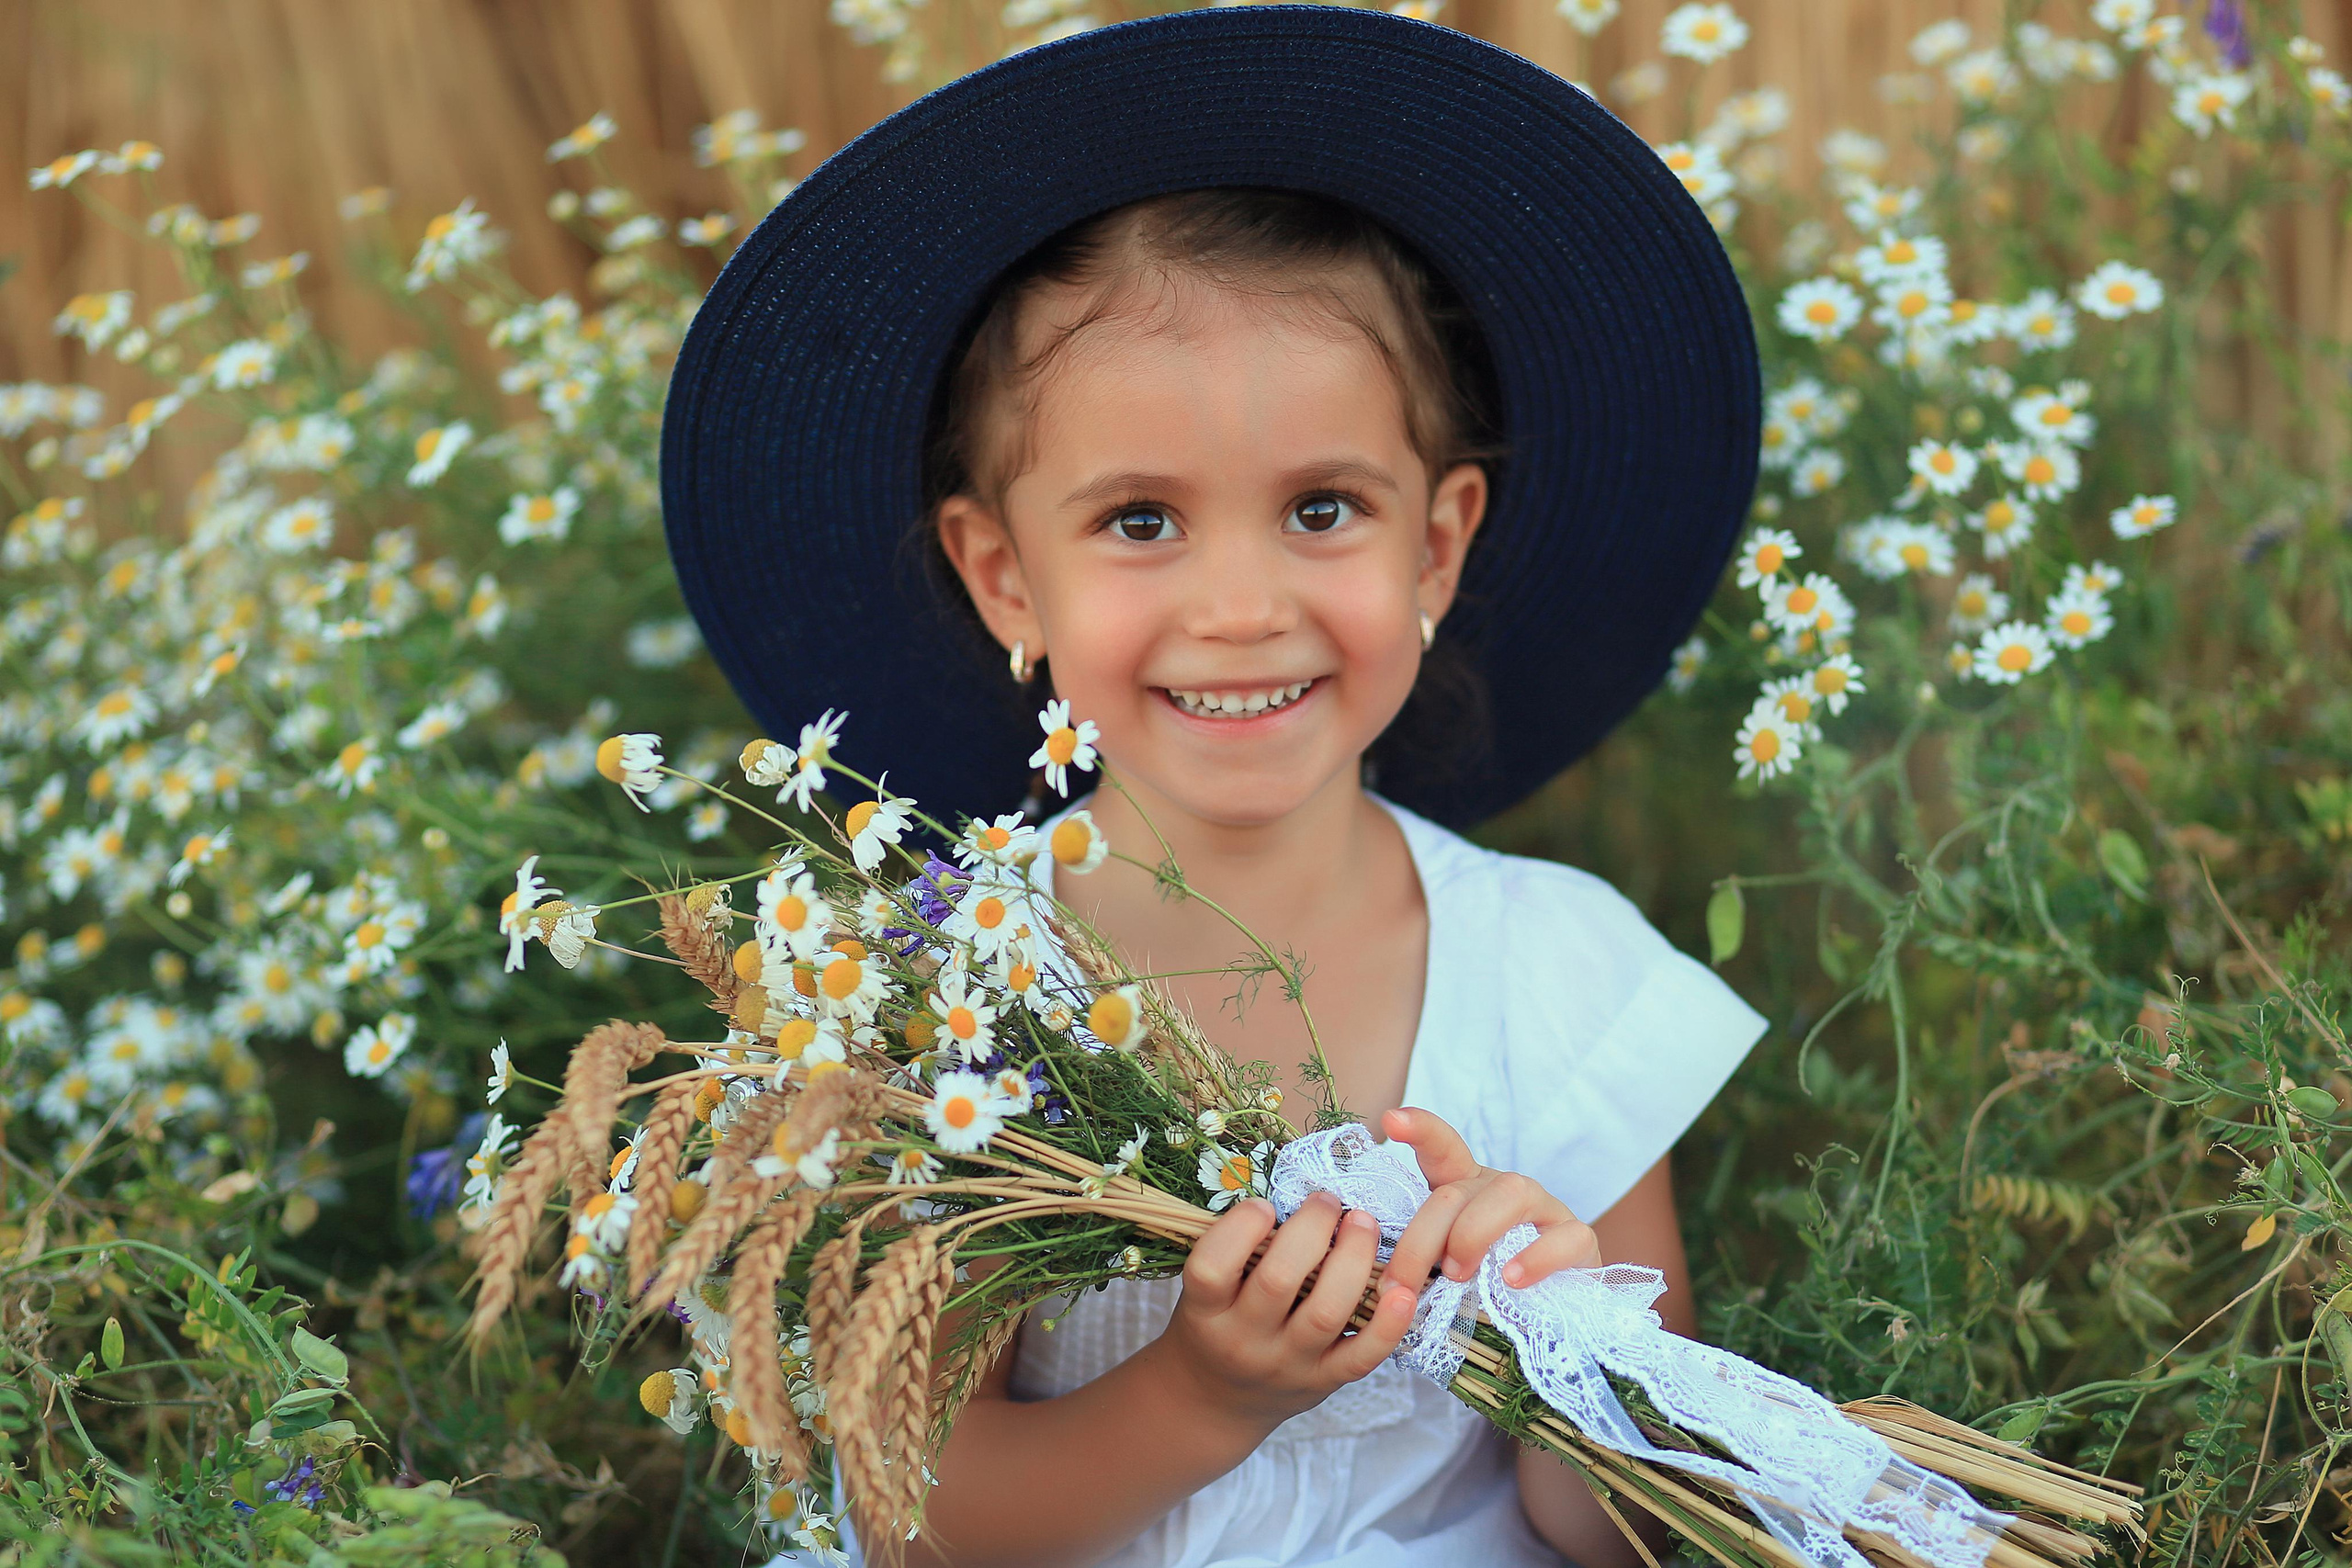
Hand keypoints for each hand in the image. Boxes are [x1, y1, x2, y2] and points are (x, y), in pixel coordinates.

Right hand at [1153, 1191, 1418, 1433]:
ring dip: (1352, 1258)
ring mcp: (1287, 1364)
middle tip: (1327, 1201)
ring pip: (1326, 1311)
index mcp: (1204, 1312)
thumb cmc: (1214, 1324)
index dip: (1241, 1227)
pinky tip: (1402, 1289)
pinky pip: (1362, 1355)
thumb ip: (1235, 1253)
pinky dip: (1388, 1324)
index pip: (1212, 1267)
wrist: (1216, 1401)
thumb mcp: (1204, 1292)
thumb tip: (1290, 1192)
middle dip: (1311, 1228)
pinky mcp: (1324, 1381)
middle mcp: (1243, 1341)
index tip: (1264, 1205)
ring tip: (1362, 1221)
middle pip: (1279, 1280)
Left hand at [1379, 1107, 1600, 1293]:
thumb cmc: (1486, 1282)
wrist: (1552, 1311)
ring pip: (1510, 1194)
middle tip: (1400, 1286)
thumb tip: (1377, 1278)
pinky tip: (1511, 1279)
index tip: (1391, 1120)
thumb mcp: (1446, 1265)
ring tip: (1456, 1275)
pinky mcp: (1580, 1240)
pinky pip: (1564, 1237)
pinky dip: (1536, 1257)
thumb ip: (1420, 1258)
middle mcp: (1505, 1189)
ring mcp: (1547, 1209)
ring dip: (1473, 1235)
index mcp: (1468, 1188)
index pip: (1443, 1147)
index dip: (1421, 1128)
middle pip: (1456, 1193)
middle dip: (1420, 1242)